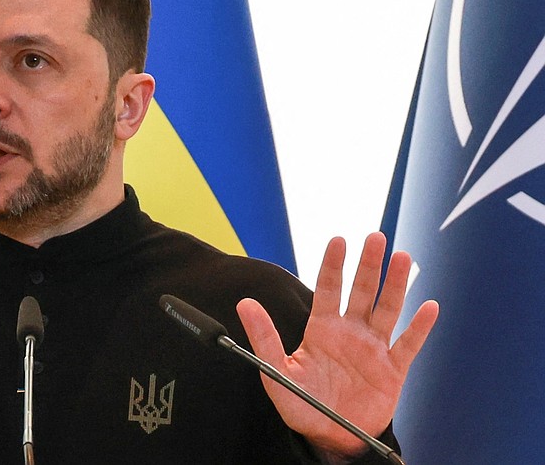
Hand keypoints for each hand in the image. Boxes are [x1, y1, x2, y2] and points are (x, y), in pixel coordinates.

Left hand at [236, 232, 437, 461]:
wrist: (330, 438)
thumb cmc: (302, 405)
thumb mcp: (276, 371)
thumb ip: (264, 337)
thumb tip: (245, 303)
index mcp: (322, 330)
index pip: (329, 288)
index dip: (333, 264)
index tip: (339, 239)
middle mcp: (350, 333)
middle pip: (362, 291)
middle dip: (369, 264)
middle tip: (376, 236)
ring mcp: (373, 349)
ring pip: (387, 310)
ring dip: (396, 285)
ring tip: (402, 258)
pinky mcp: (393, 371)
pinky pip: (409, 345)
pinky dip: (420, 327)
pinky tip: (429, 307)